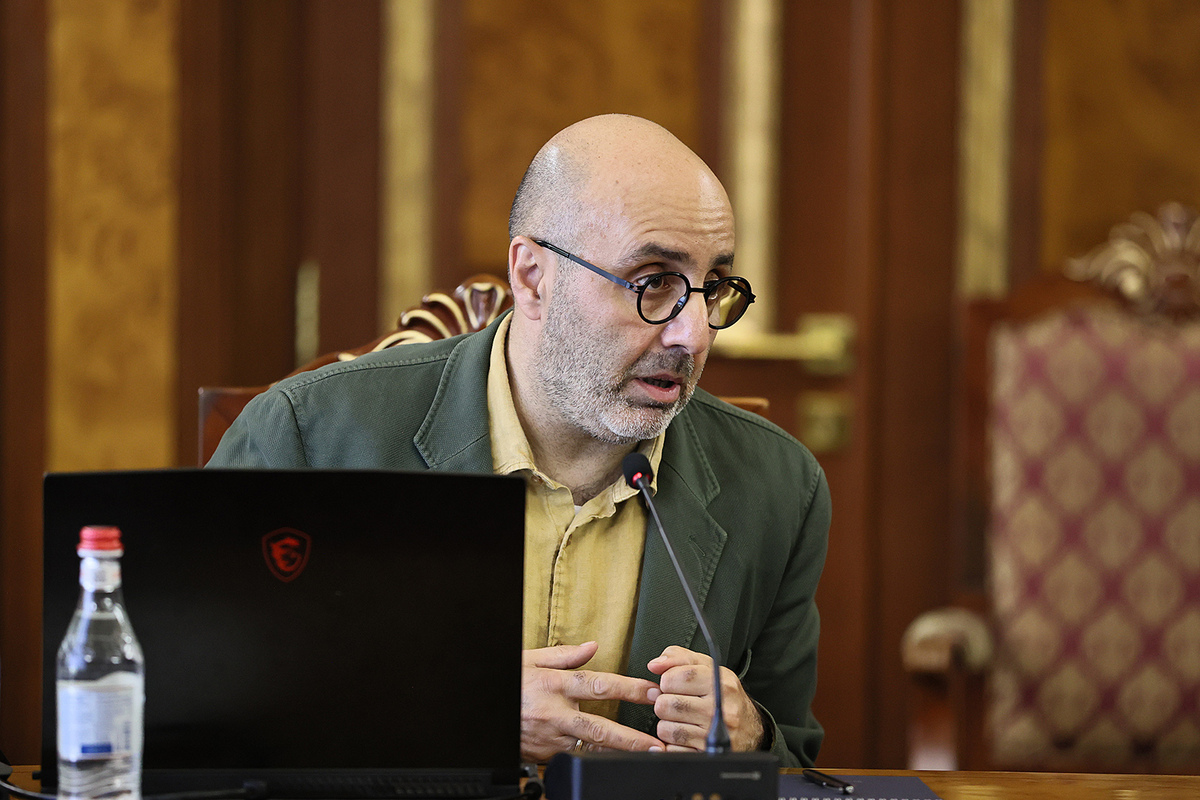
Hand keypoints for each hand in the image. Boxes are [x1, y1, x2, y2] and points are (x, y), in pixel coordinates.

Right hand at [521, 641, 664, 761]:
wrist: (482, 709)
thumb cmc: (510, 683)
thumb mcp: (531, 660)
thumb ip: (565, 654)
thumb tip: (592, 646)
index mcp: (555, 685)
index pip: (598, 685)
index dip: (627, 689)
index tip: (651, 691)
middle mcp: (555, 713)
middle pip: (598, 727)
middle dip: (630, 736)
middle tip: (655, 741)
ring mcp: (551, 737)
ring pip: (590, 746)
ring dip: (619, 751)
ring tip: (646, 755)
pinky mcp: (546, 754)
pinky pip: (576, 755)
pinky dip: (597, 756)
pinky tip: (616, 758)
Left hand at [646, 645, 765, 752]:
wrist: (751, 728)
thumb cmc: (723, 694)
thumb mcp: (707, 667)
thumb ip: (679, 658)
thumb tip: (654, 664)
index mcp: (719, 683)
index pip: (678, 676)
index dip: (667, 680)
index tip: (671, 684)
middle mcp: (719, 709)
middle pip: (666, 704)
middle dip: (664, 703)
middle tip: (675, 703)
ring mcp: (713, 734)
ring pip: (666, 729)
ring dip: (666, 725)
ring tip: (680, 720)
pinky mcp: (707, 754)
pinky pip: (672, 750)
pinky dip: (673, 744)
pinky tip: (685, 737)